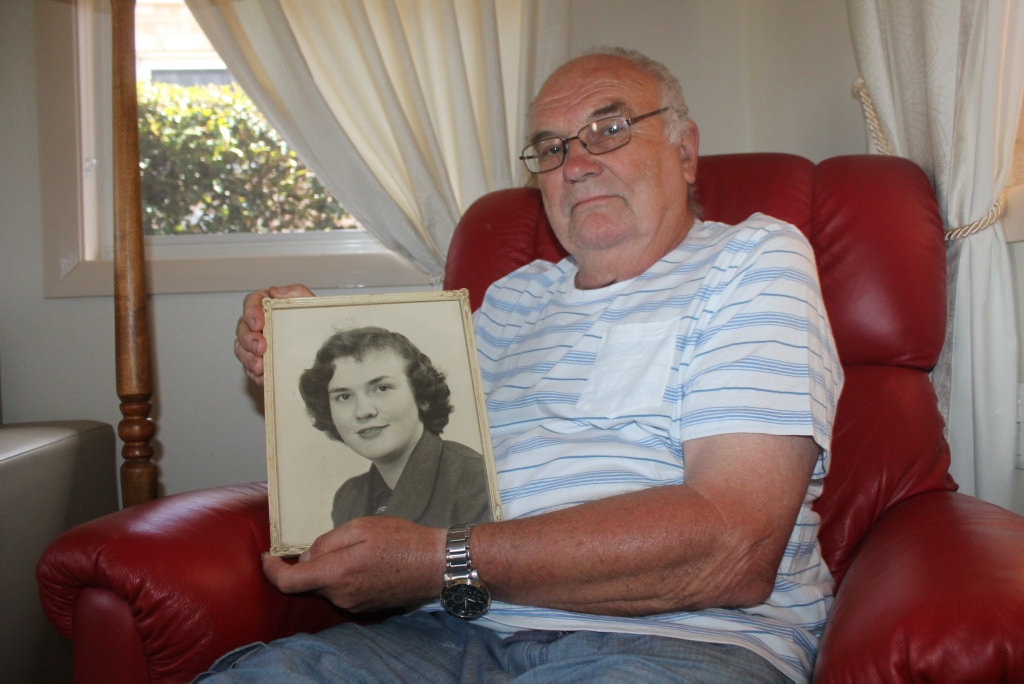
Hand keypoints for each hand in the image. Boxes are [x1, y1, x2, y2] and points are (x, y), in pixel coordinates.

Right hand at [233, 283, 313, 384]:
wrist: (326, 351)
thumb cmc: (315, 323)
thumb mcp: (310, 304)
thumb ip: (295, 292)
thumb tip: (275, 292)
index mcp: (268, 306)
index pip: (252, 303)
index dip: (251, 312)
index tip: (258, 323)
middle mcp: (259, 324)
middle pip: (242, 328)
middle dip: (248, 339)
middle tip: (260, 347)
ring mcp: (256, 343)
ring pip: (241, 349)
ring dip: (248, 358)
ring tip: (260, 366)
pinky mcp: (258, 361)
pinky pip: (249, 368)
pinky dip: (254, 373)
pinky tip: (262, 376)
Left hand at [262, 517, 446, 613]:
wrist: (436, 564)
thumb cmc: (402, 541)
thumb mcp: (361, 527)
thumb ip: (327, 542)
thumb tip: (306, 557)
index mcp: (336, 574)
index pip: (288, 582)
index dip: (271, 570)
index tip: (266, 556)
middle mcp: (341, 596)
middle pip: (308, 582)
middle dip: (308, 563)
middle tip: (329, 540)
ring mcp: (353, 605)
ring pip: (326, 586)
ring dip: (330, 569)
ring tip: (357, 548)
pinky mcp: (365, 607)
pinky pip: (343, 592)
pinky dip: (344, 577)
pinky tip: (366, 562)